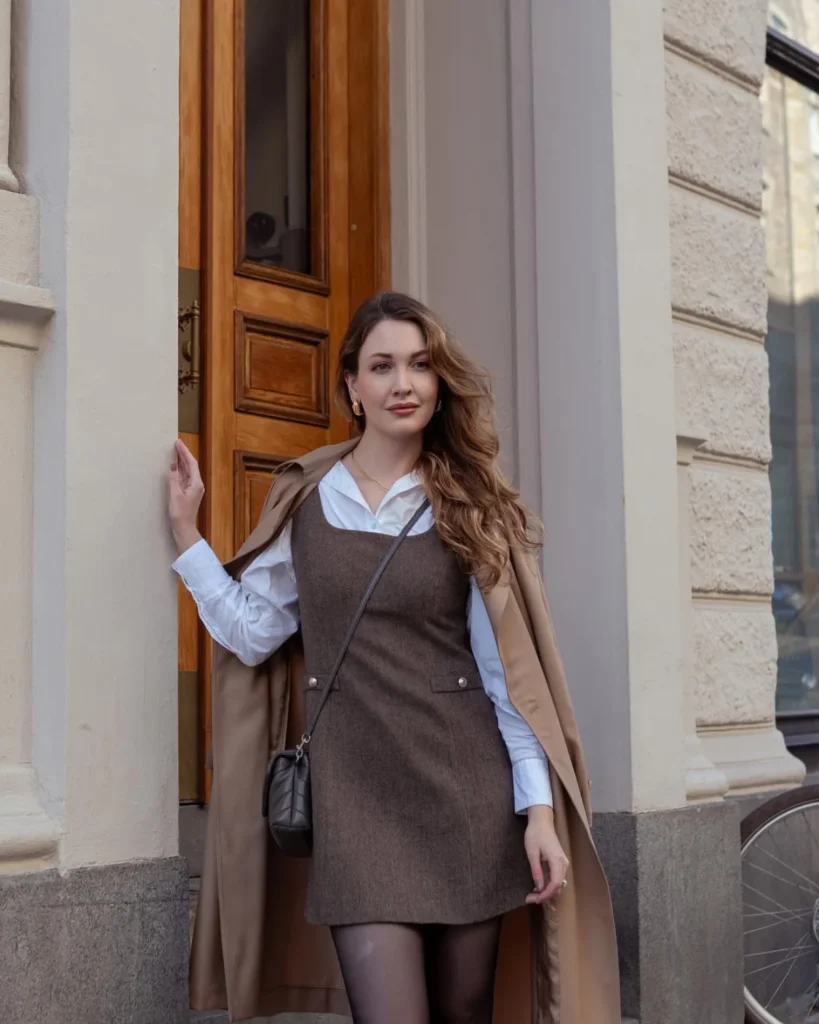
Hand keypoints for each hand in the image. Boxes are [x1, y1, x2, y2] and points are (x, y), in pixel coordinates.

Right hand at [168, 439, 203, 553]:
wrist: (184, 528)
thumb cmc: (180, 513)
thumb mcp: (175, 494)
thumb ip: (174, 478)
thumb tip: (173, 464)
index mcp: (196, 483)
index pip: (191, 463)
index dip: (185, 452)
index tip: (178, 443)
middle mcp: (197, 485)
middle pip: (191, 466)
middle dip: (183, 454)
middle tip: (176, 444)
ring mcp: (193, 489)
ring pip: (188, 471)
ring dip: (181, 461)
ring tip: (175, 452)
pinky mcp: (188, 493)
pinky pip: (185, 477)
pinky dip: (180, 470)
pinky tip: (175, 467)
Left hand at [524, 805, 568, 903]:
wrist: (542, 821)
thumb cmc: (535, 834)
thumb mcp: (532, 852)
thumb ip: (536, 871)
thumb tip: (539, 888)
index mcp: (557, 861)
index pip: (555, 884)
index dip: (545, 894)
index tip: (534, 899)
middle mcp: (563, 863)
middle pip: (558, 886)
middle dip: (545, 895)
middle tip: (529, 898)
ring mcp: (563, 863)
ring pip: (558, 883)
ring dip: (547, 891)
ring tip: (532, 894)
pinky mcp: (560, 862)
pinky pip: (556, 878)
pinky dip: (549, 885)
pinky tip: (538, 887)